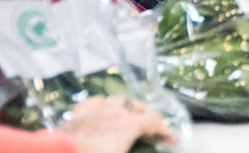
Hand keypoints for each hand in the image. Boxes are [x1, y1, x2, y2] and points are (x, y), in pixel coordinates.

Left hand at [61, 96, 175, 152]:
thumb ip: (136, 151)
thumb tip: (149, 150)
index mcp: (128, 125)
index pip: (154, 122)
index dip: (166, 131)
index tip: (172, 140)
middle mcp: (114, 112)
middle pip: (137, 106)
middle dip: (149, 115)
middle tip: (153, 128)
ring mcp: (93, 111)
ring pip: (116, 100)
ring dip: (127, 107)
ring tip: (130, 115)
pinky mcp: (76, 116)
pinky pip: (92, 103)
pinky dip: (101, 104)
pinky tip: (102, 108)